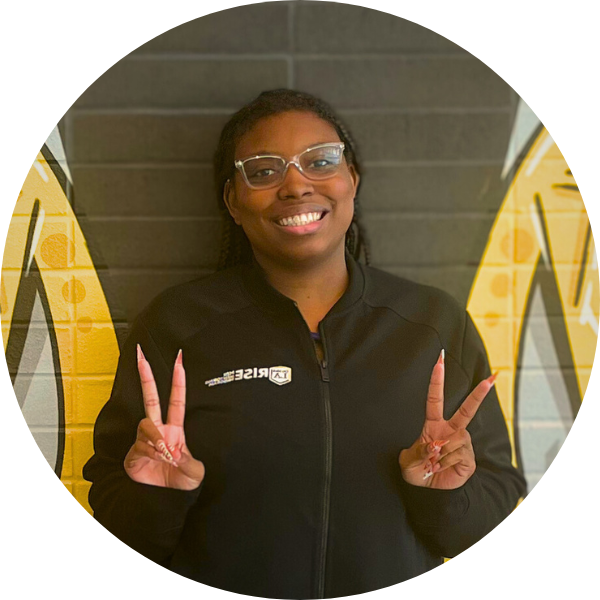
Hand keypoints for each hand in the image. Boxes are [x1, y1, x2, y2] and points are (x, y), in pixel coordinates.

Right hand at [124, 346, 204, 490]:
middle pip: (151, 398)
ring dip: (157, 439)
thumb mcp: (195, 471)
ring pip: (147, 425)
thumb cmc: (180, 483)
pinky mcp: (133, 452)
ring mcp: (145, 440)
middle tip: (141, 356)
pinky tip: (157, 460)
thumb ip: (188, 459)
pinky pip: (141, 443)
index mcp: (176, 429)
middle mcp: (160, 430)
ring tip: (166, 455)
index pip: (176, 400)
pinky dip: (150, 451)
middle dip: (146, 377)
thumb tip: (173, 448)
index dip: (178, 381)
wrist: (163, 501)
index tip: (179, 361)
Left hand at [399, 350, 496, 489]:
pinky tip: (441, 468)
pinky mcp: (469, 458)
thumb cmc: (417, 471)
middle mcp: (451, 430)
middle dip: (479, 394)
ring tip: (433, 463)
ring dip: (439, 454)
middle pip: (467, 410)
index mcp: (434, 424)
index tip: (439, 362)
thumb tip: (435, 445)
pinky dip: (445, 464)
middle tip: (491, 379)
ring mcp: (462, 444)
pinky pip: (457, 455)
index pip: (435, 399)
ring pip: (454, 441)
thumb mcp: (408, 461)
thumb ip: (418, 452)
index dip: (437, 380)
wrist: (427, 490)